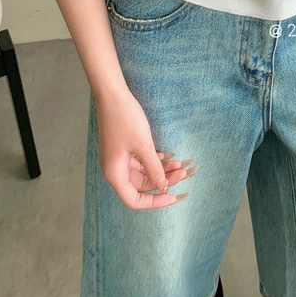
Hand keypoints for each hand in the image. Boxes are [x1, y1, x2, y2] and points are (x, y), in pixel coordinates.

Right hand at [95, 88, 196, 209]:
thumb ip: (154, 168)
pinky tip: (167, 154)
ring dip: (161, 169)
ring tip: (180, 163)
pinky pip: (140, 161)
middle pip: (141, 186)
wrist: (112, 94)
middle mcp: (115, 169)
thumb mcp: (143, 145)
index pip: (134, 200)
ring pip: (143, 172)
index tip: (173, 197)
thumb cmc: (125, 119)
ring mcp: (119, 158)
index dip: (154, 202)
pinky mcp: (123, 148)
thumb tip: (163, 187)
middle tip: (183, 173)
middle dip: (163, 181)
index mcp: (115, 174)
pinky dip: (154, 160)